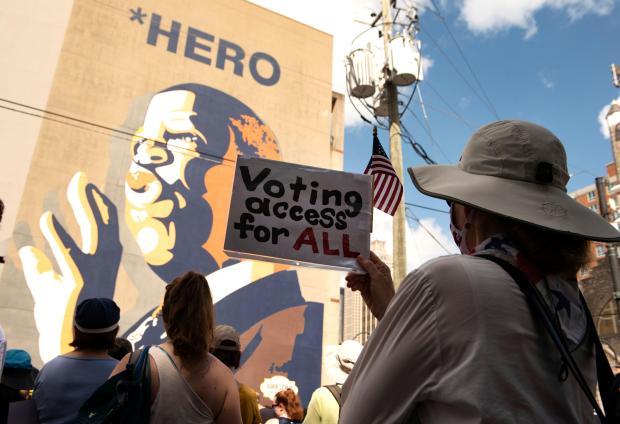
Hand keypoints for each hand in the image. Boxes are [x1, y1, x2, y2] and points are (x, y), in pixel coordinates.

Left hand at [18, 172, 121, 361]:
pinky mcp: (78, 279)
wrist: (74, 344)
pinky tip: (45, 218)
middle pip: (102, 220)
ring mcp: (94, 269)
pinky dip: (56, 233)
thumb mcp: (49, 288)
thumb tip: (25, 249)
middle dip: (90, 196)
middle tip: (80, 177)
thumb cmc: (65, 317)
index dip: (98, 205)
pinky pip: (67, 250)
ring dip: (83, 203)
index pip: (106, 226)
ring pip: (94, 226)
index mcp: (104, 261)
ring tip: (74, 184)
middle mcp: (105, 262)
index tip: (89, 189)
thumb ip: (38, 267)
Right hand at [345, 251, 394, 319]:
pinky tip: (352, 288)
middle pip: (361, 267)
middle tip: (348, 275)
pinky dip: (354, 285)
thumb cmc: (384, 292)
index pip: (370, 257)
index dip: (362, 254)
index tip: (352, 252)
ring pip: (358, 276)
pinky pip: (357, 284)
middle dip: (354, 270)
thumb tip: (360, 256)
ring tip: (349, 283)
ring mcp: (369, 281)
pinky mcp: (365, 289)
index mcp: (380, 268)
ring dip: (353, 279)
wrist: (384, 309)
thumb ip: (369, 266)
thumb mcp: (377, 277)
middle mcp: (375, 273)